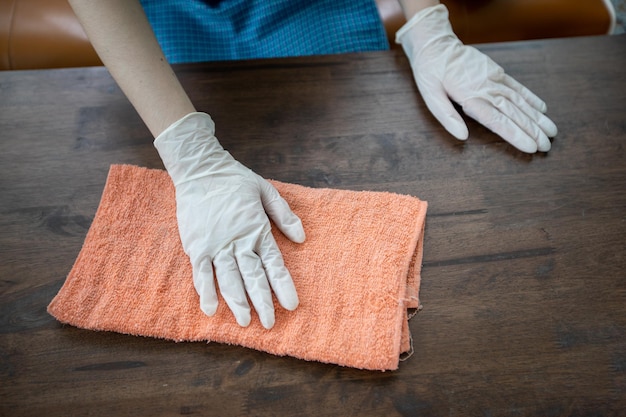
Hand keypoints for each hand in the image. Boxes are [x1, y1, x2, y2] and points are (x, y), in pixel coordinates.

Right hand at [154, 113, 304, 328]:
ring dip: (237, 302)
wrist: (201, 170)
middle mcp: (238, 242)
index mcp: (257, 229)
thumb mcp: (266, 191)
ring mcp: (216, 245)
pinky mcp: (196, 246)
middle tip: (269, 323)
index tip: (291, 305)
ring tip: (245, 322)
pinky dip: (205, 291)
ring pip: (228, 280)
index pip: (274, 263)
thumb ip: (284, 215)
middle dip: (262, 302)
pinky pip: (201, 273)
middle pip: (252, 277)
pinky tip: (211, 309)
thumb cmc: (235, 180)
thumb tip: (302, 238)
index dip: (283, 286)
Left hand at [396, 5, 557, 152]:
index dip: (516, 135)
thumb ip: (446, 116)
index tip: (532, 147)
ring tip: (552, 131)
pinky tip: (542, 109)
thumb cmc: (430, 72)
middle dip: (533, 130)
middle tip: (548, 146)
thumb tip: (462, 137)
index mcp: (470, 97)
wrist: (436, 44)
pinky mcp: (496, 71)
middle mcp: (487, 89)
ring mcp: (494, 79)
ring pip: (519, 101)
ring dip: (537, 117)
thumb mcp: (430, 95)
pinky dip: (531, 98)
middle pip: (514, 113)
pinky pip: (516, 86)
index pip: (498, 121)